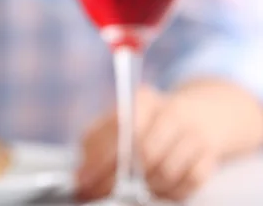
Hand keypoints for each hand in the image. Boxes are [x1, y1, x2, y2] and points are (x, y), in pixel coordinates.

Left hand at [75, 85, 217, 201]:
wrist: (201, 114)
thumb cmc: (149, 122)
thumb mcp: (120, 122)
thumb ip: (96, 144)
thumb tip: (80, 176)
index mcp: (143, 99)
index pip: (121, 128)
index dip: (101, 159)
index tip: (85, 180)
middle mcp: (171, 112)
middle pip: (145, 153)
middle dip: (121, 179)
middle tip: (107, 191)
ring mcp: (194, 133)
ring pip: (166, 171)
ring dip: (148, 186)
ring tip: (137, 186)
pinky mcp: (210, 153)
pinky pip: (190, 182)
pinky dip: (172, 190)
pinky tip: (160, 187)